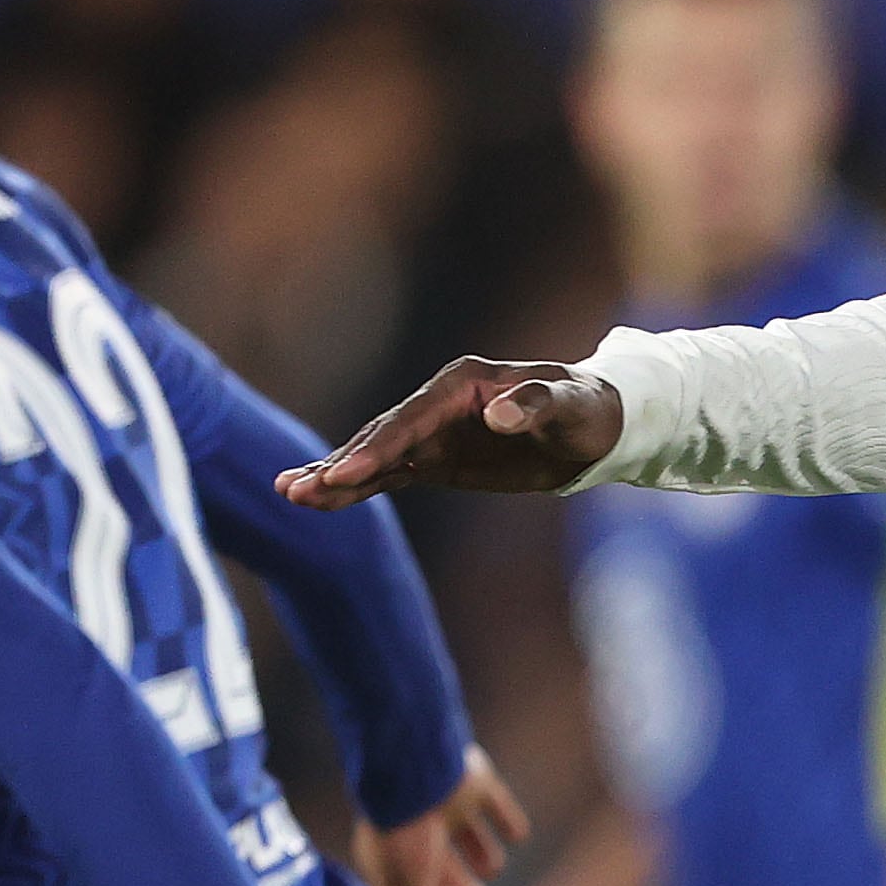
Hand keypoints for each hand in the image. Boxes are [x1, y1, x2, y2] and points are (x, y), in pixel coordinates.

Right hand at [277, 359, 620, 507]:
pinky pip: (389, 475)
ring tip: (289, 494)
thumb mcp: (572, 404)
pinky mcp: (436, 460)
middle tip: (295, 490)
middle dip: (341, 465)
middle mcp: (437, 405)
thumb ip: (538, 405)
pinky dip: (357, 488)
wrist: (596, 424)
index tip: (347, 474)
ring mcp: (432, 433)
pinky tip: (321, 501)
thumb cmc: (587, 408)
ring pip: (375, 457)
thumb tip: (502, 415)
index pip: (410, 419)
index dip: (378, 447)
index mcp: (461, 385)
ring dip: (335, 477)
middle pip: (380, 436)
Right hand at [351, 746, 528, 885]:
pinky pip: (496, 805)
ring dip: (481, 851)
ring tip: (491, 867)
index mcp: (396, 856)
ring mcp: (446, 806)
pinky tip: (517, 834)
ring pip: (467, 833)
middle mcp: (420, 832)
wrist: (415, 773)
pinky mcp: (475, 784)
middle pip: (444, 864)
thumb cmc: (403, 840)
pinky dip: (507, 819)